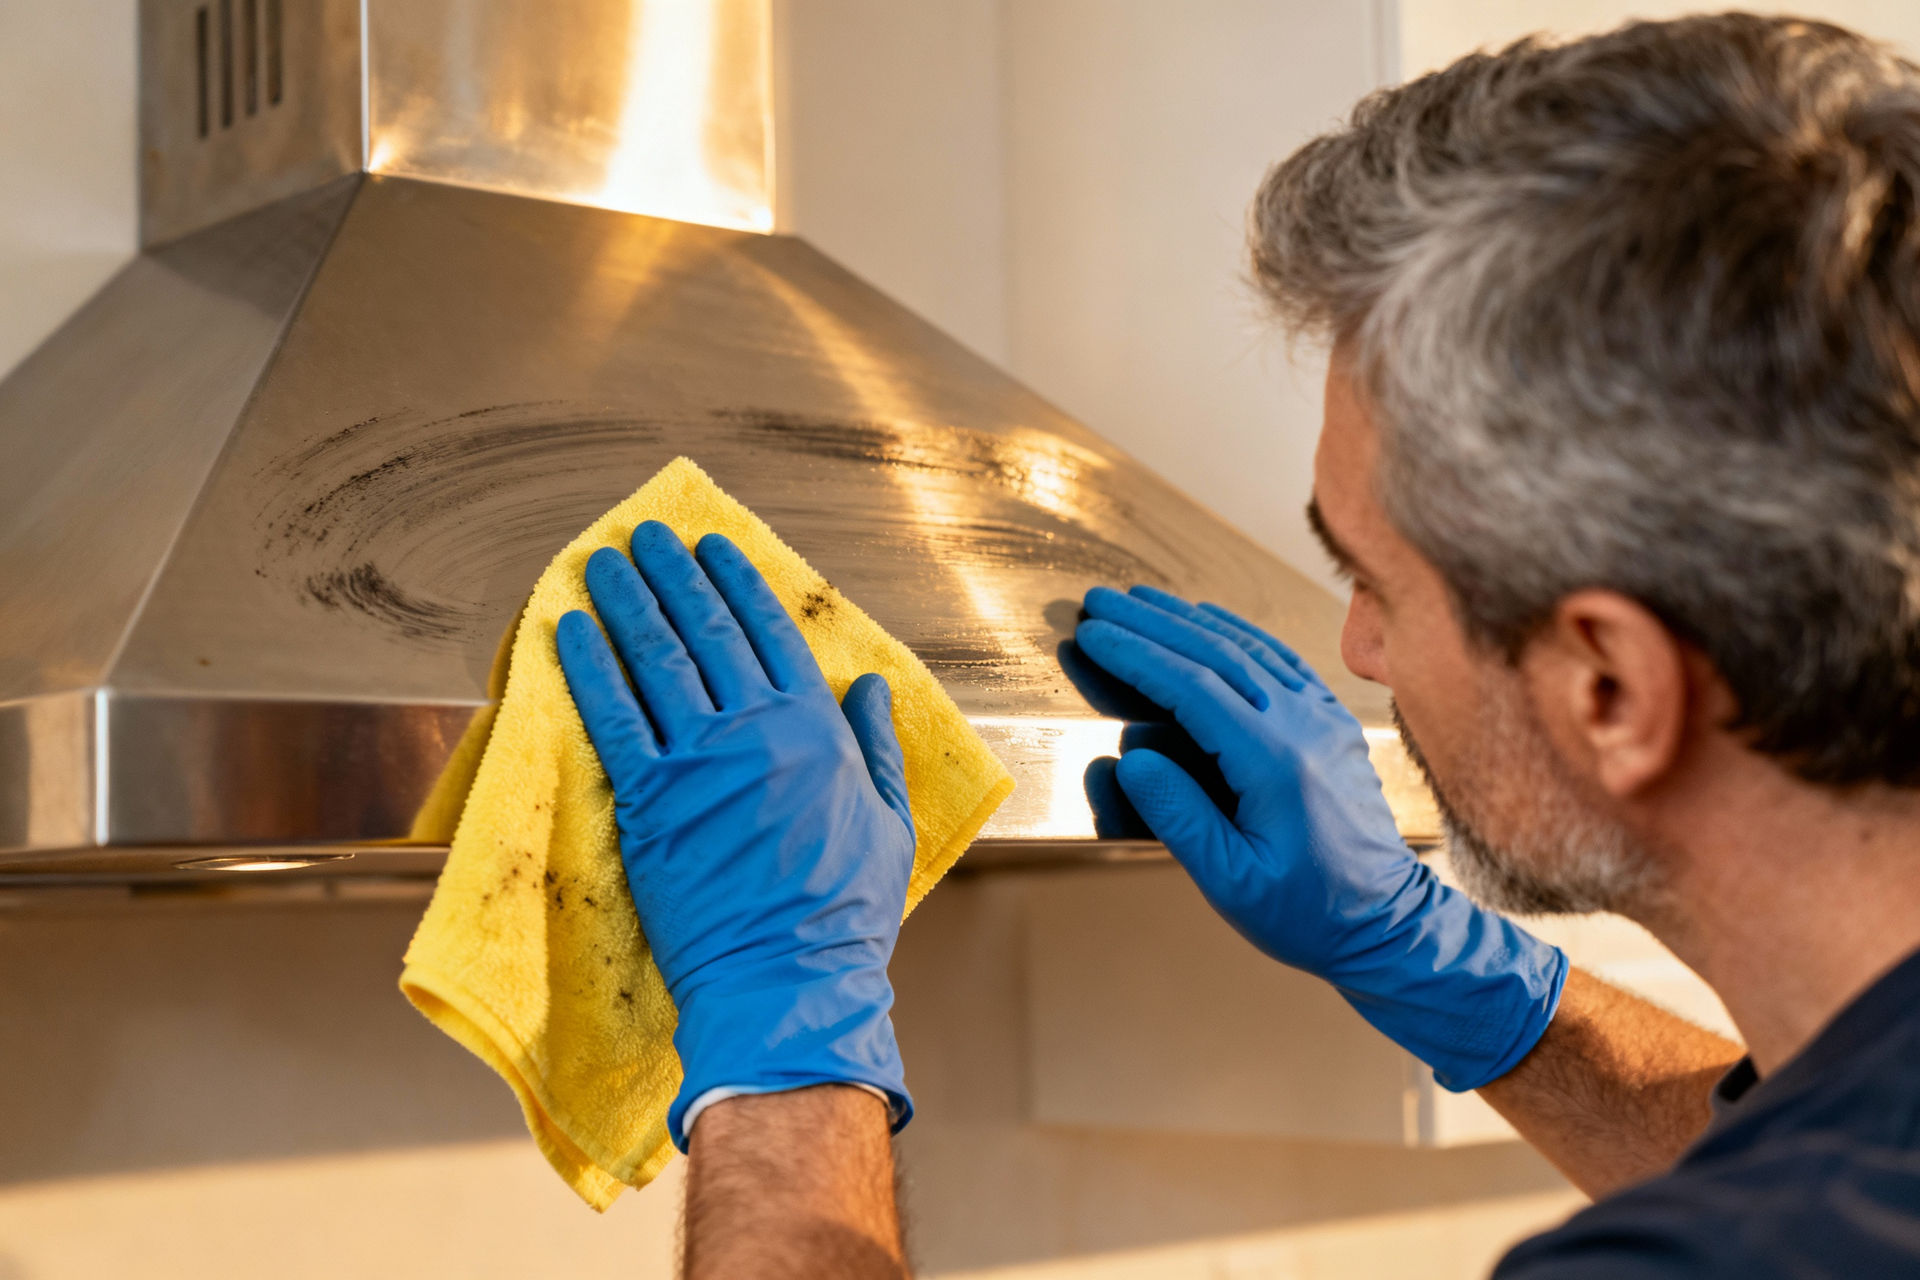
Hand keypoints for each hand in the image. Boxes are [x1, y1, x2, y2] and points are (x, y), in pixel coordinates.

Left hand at [557, 522, 916, 1147]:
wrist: (786, 979)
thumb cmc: (842, 912)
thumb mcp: (889, 820)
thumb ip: (876, 746)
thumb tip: (869, 686)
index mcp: (814, 728)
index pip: (769, 630)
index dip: (736, 581)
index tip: (712, 546)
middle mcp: (755, 728)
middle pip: (704, 629)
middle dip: (671, 574)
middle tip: (646, 539)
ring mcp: (698, 760)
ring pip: (653, 657)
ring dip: (625, 602)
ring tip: (604, 565)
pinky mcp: (647, 799)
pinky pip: (611, 715)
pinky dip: (587, 666)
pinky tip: (569, 632)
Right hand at [1074, 585, 1566, 1089]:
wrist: (1386, 922)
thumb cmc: (1308, 912)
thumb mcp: (1230, 880)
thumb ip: (1179, 815)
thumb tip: (1131, 760)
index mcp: (1276, 764)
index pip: (1192, 689)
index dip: (1137, 657)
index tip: (1094, 635)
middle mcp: (1304, 728)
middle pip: (1216, 654)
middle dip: (1151, 623)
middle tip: (1101, 602)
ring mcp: (1323, 720)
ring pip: (1249, 649)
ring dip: (1189, 619)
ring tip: (1141, 601)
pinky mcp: (1331, 723)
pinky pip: (1280, 661)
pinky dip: (1237, 634)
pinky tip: (1208, 621)